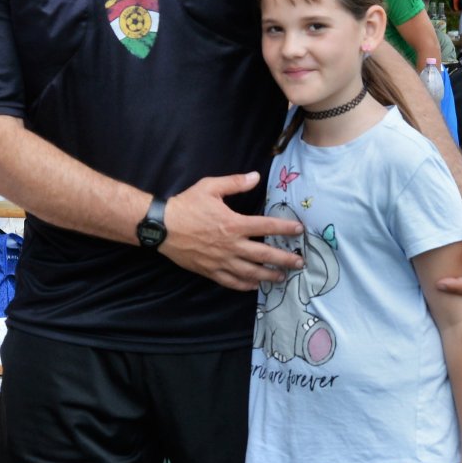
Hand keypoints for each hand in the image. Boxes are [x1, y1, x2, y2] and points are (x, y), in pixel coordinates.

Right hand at [158, 173, 303, 289]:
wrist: (161, 227)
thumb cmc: (185, 205)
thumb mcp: (210, 187)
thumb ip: (235, 182)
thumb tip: (256, 176)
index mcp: (233, 224)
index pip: (267, 226)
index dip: (285, 228)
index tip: (299, 230)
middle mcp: (231, 245)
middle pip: (265, 255)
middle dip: (285, 259)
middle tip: (300, 263)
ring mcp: (221, 261)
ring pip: (251, 272)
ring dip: (269, 275)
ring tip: (282, 277)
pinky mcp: (210, 271)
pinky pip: (231, 282)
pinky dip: (245, 285)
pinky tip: (254, 285)